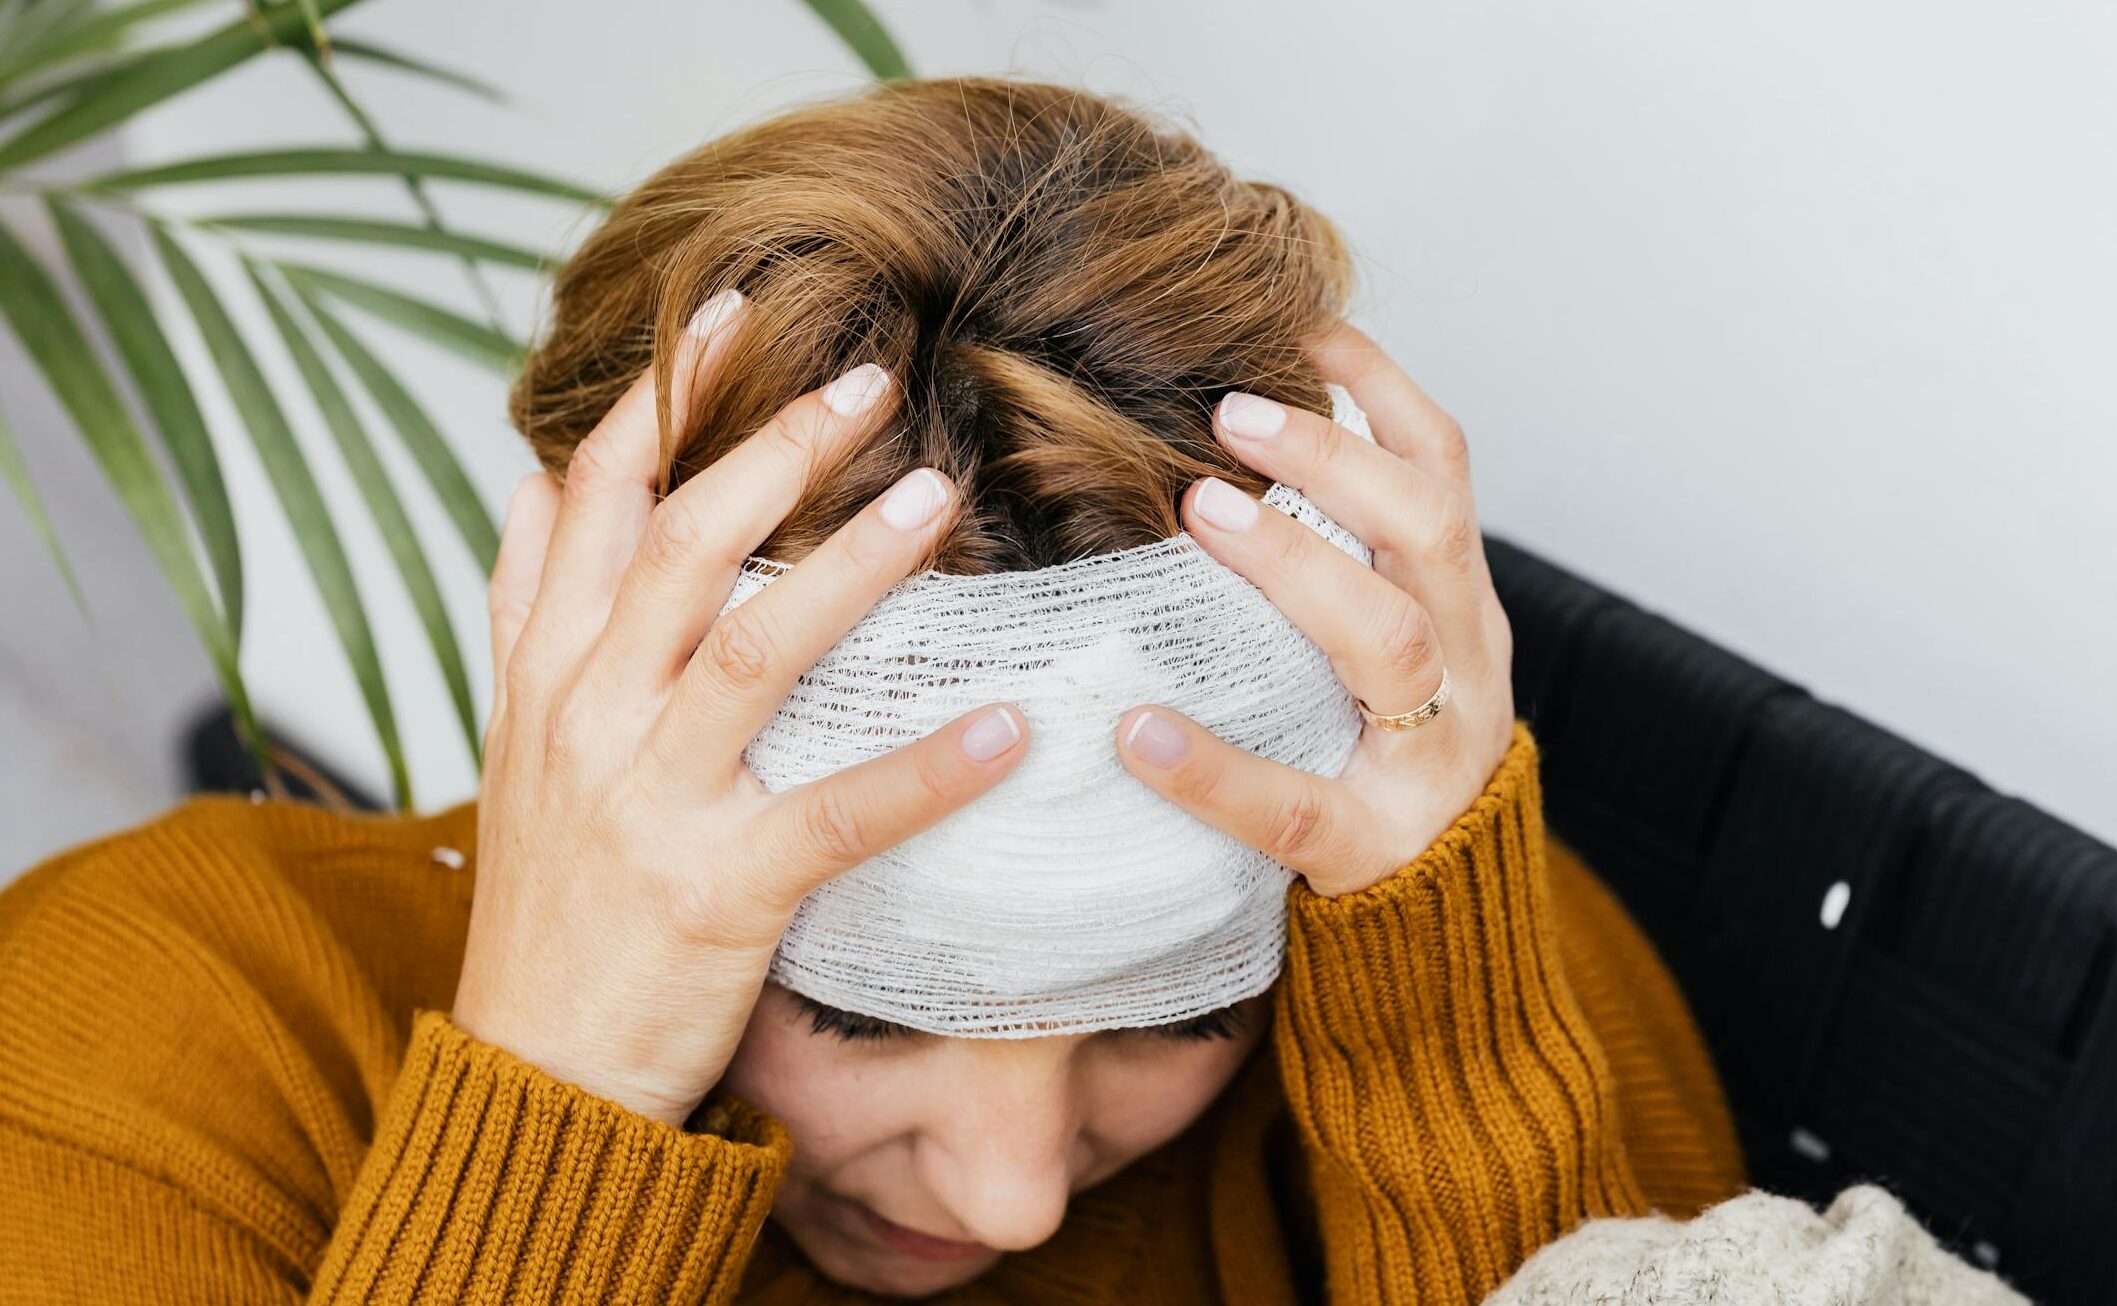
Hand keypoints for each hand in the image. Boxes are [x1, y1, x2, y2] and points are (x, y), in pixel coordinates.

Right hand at [451, 292, 1029, 1126]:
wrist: (537, 1070)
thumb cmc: (554, 901)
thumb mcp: (514, 740)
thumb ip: (531, 610)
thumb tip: (536, 479)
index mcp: (541, 673)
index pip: (587, 500)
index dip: (658, 401)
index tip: (729, 314)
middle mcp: (582, 717)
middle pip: (677, 546)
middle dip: (770, 450)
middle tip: (868, 376)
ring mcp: (645, 802)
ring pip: (749, 648)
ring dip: (849, 565)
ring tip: (937, 493)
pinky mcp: (716, 890)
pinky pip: (835, 815)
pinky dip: (925, 770)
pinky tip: (1010, 727)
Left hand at [1113, 324, 1517, 896]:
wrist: (1446, 927)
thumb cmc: (1379, 760)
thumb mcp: (1386, 652)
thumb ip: (1338, 568)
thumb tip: (1211, 452)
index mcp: (1461, 606)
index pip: (1445, 471)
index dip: (1381, 390)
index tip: (1300, 324)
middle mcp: (1466, 665)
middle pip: (1428, 531)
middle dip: (1337, 457)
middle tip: (1228, 412)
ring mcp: (1430, 756)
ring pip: (1391, 641)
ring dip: (1297, 562)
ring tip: (1201, 511)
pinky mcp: (1371, 846)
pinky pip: (1295, 803)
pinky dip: (1214, 765)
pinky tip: (1139, 732)